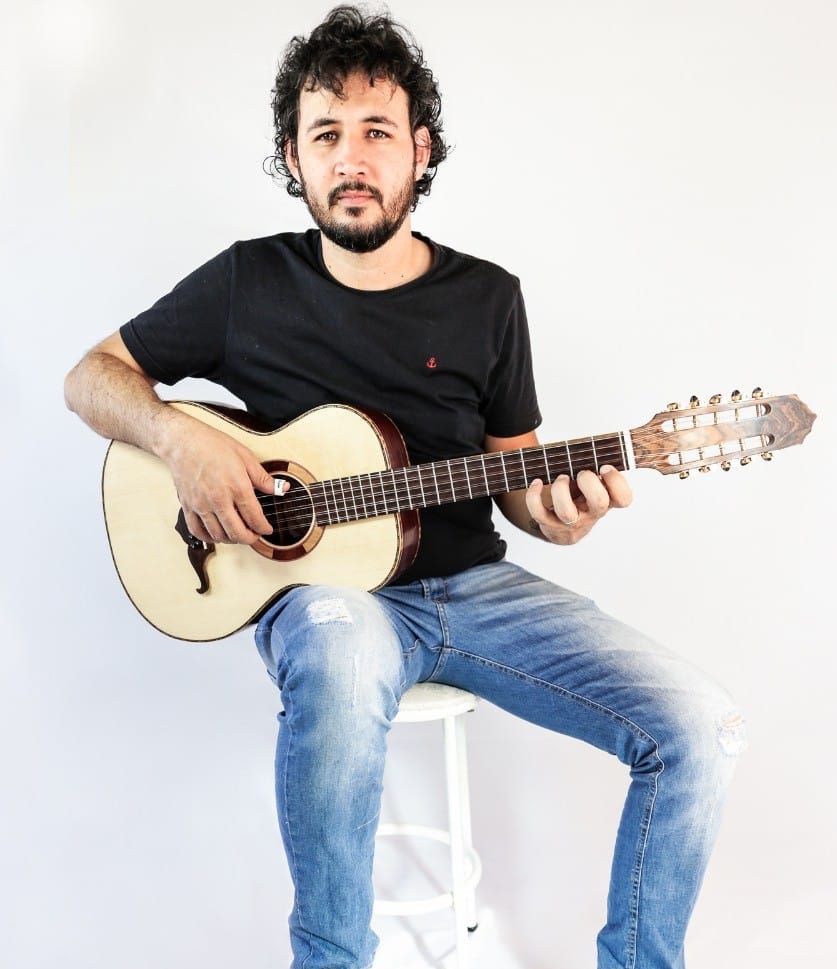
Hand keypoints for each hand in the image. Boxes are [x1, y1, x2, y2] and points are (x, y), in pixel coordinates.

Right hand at [159, 413, 280, 544]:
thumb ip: (264, 478)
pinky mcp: (188, 506)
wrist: (183, 441)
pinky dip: (210, 538)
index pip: (254, 518)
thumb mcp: (245, 456)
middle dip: (250, 538)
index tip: (266, 529)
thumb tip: (282, 488)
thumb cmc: (212, 445)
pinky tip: (217, 534)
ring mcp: (201, 505)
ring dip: (231, 539)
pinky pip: (198, 531)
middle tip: (255, 535)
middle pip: (237, 532)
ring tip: (238, 534)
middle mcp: (218, 499)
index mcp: (237, 486)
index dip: (263, 528)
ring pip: (218, 535)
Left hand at [525, 465, 631, 544]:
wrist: (563, 527)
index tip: (604, 468)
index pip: (624, 499)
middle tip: (582, 473)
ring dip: (561, 489)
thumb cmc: (581, 498)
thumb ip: (597, 470)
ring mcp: (571, 522)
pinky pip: (539, 513)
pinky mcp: (550, 524)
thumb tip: (597, 445)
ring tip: (560, 478)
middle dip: (589, 482)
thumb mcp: (594, 486)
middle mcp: (591, 513)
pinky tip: (537, 483)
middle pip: (598, 503)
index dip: (616, 482)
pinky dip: (534, 496)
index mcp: (607, 501)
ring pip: (566, 512)